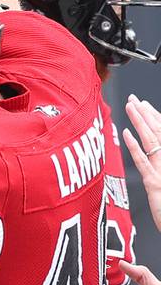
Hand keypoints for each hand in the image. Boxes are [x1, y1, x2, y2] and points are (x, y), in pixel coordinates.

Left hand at [124, 95, 160, 232]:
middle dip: (145, 114)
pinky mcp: (154, 185)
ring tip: (130, 107)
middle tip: (134, 99)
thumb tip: (150, 154)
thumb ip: (155, 165)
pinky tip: (127, 134)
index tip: (143, 104)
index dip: (153, 118)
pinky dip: (134, 146)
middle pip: (157, 133)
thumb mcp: (160, 183)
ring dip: (140, 122)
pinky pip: (143, 162)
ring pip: (151, 142)